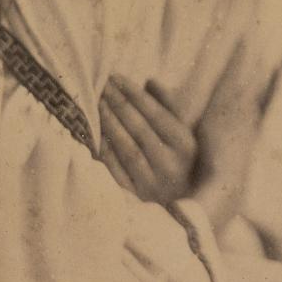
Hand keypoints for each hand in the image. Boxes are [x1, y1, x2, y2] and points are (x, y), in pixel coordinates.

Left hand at [98, 76, 197, 203]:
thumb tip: (149, 81)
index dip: (135, 94)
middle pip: (140, 129)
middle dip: (119, 104)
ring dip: (110, 124)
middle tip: (103, 85)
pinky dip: (106, 152)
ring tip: (97, 103)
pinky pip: (117, 171)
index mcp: (185, 145)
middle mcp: (171, 164)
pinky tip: (96, 134)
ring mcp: (153, 183)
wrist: (180, 204)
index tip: (117, 77)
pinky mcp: (137, 198)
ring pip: (128, 148)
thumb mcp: (182, 131)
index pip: (157, 114)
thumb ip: (168, 105)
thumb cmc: (178, 159)